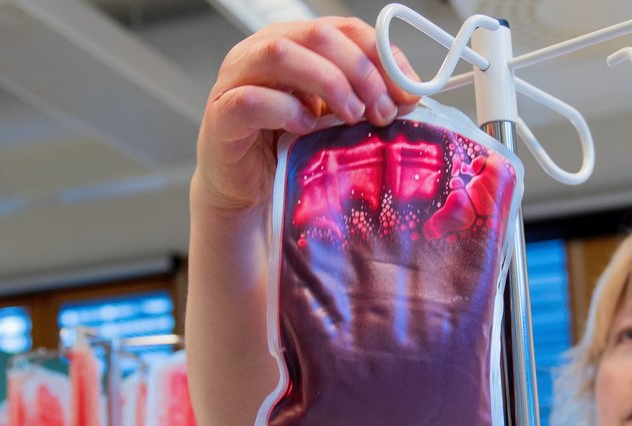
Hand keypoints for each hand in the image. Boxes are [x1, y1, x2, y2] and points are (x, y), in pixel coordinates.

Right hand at [195, 18, 421, 215]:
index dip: (380, 54)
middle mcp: (261, 51)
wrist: (248, 192)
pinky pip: (252, 100)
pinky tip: (306, 128)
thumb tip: (410, 94)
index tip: (407, 90)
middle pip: (317, 35)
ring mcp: (236, 80)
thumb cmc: (289, 149)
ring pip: (281, 55)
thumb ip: (365, 98)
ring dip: (328, 83)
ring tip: (352, 117)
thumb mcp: (336, 118)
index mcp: (294, 43)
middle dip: (360, 71)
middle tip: (382, 110)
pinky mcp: (221, 115)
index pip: (343, 28)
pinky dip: (287, 111)